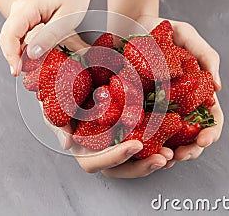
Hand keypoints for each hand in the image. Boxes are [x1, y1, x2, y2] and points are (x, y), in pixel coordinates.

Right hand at [0, 0, 91, 75]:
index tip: (17, 71)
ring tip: (30, 67)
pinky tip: (33, 56)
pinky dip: (23, 47)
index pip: (10, 34)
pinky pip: (18, 35)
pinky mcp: (25, 16)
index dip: (11, 55)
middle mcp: (19, 9)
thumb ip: (48, 37)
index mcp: (27, 7)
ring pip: (11, 38)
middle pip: (6, 38)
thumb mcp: (65, 20)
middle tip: (23, 73)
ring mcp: (20, 12)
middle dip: (12, 57)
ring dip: (17, 53)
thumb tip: (31, 55)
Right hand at [32, 33, 171, 177]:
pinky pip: (147, 136)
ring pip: (136, 157)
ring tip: (172, 153)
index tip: (135, 145)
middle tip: (163, 158)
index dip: (115, 156)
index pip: (95, 161)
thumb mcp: (53, 98)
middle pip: (121, 167)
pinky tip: (175, 134)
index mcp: (81, 142)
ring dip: (155, 158)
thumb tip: (67, 144)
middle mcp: (100, 143)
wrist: (72, 60)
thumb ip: (57, 119)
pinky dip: (161, 139)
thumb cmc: (61, 81)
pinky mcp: (131, 121)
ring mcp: (116, 134)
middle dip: (142, 166)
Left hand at [137, 16, 224, 167]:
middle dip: (189, 150)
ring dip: (168, 152)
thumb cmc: (160, 28)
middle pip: (190, 134)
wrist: (127, 24)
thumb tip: (219, 86)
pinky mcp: (134, 106)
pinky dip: (144, 143)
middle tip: (179, 156)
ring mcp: (156, 107)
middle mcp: (177, 102)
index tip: (203, 140)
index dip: (211, 131)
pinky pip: (141, 128)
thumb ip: (206, 55)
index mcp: (195, 90)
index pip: (210, 117)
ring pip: (167, 138)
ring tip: (163, 158)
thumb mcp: (185, 34)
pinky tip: (141, 150)